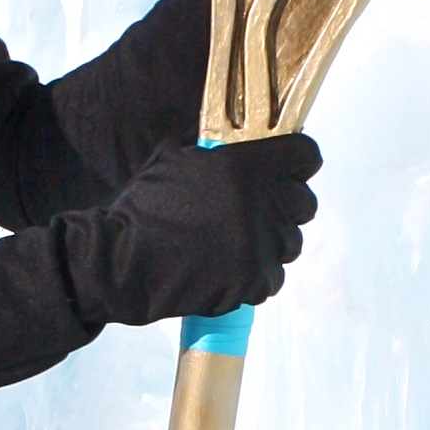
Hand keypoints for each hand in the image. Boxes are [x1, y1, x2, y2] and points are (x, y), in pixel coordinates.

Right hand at [70, 133, 320, 326]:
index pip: (306, 156)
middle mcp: (264, 203)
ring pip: (291, 242)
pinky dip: (256, 276)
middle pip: (305, 203)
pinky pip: (273, 277)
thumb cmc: (144, 208)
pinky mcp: (257, 280)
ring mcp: (263, 245)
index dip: (297, 163)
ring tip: (237, 245)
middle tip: (257, 212)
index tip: (288, 170)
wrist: (123, 262)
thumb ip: (217, 154)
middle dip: (285, 206)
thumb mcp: (176, 160)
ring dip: (271, 243)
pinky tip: (229, 270)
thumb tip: (237, 148)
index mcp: (248, 166)